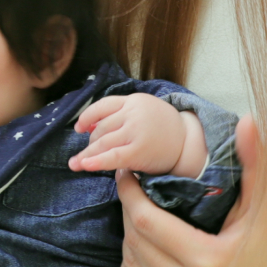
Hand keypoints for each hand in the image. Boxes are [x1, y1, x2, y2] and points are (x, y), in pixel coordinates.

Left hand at [69, 94, 206, 177]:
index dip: (87, 117)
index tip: (78, 128)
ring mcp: (136, 131)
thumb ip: (121, 114)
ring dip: (87, 154)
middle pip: (101, 127)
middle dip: (90, 142)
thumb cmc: (164, 128)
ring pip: (103, 142)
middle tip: (86, 153)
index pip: (103, 105)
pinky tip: (84, 166)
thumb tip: (89, 125)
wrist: (190, 141)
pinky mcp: (139, 150)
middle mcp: (133, 113)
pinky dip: (96, 161)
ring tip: (76, 164)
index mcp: (134, 100)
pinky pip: (112, 156)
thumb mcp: (145, 111)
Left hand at [116, 116, 266, 266]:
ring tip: (142, 220)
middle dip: (130, 213)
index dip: (130, 194)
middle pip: (136, 242)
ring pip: (129, 265)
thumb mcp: (264, 207)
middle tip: (136, 194)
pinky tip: (145, 251)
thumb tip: (249, 120)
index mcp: (209, 261)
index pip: (148, 222)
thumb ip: (255, 162)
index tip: (127, 174)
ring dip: (129, 239)